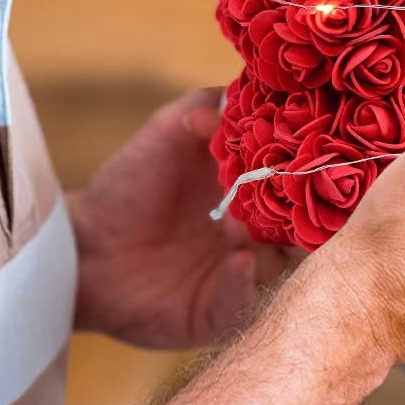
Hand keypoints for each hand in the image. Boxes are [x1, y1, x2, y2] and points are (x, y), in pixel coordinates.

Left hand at [69, 86, 302, 347]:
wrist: (78, 246)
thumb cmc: (125, 186)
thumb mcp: (164, 132)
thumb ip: (202, 106)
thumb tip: (244, 92)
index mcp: (249, 194)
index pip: (297, 184)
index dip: (311, 171)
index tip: (325, 155)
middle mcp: (253, 236)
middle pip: (302, 228)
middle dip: (310, 214)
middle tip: (316, 196)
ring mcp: (237, 276)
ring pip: (283, 268)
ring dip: (284, 248)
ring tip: (279, 228)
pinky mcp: (214, 312)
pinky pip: (241, 301)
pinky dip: (244, 281)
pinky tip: (240, 257)